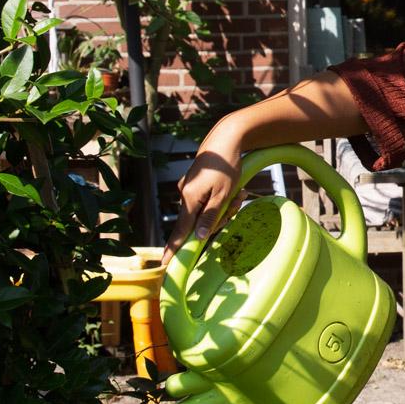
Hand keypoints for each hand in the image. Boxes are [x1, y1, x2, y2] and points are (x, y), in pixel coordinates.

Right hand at [164, 123, 243, 265]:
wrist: (226, 139)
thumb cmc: (226, 167)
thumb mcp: (223, 195)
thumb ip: (211, 217)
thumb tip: (199, 237)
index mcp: (190, 199)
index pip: (180, 230)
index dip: (174, 248)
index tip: (165, 263)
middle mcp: (185, 194)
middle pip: (199, 222)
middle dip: (221, 218)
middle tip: (237, 203)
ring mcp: (189, 189)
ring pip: (207, 211)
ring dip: (225, 207)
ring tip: (239, 193)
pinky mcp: (196, 184)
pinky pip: (208, 201)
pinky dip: (221, 199)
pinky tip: (235, 190)